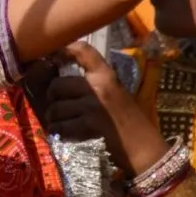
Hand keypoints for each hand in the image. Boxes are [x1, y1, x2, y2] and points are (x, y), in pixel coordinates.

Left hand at [43, 42, 163, 171]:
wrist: (143, 146)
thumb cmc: (128, 119)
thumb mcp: (114, 92)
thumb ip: (93, 84)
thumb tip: (59, 80)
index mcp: (107, 75)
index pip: (83, 51)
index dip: (64, 50)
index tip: (53, 57)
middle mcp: (99, 87)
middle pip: (58, 84)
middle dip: (52, 97)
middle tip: (57, 104)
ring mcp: (93, 106)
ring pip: (56, 108)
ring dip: (54, 117)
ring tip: (61, 122)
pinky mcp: (88, 125)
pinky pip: (60, 126)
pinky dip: (59, 131)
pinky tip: (65, 133)